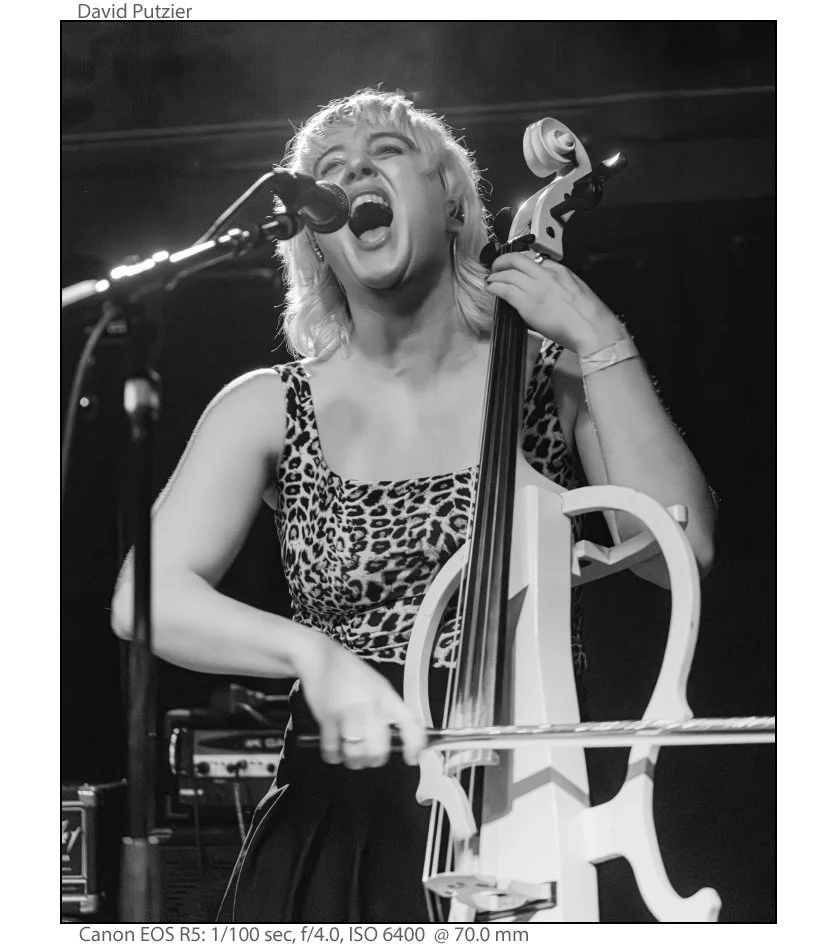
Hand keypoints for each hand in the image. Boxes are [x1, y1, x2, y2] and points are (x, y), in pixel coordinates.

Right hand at [296, 635, 425, 768]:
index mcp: (387, 696)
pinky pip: (332, 749)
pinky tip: (334, 751)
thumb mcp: (378, 685)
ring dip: (353, 761)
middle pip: (379, 749)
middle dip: (374, 760)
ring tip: (351, 757)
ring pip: (356, 754)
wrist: (321, 657)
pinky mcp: (327, 718)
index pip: (410, 723)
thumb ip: (387, 708)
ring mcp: (349, 712)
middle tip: (369, 758)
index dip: (415, 745)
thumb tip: (395, 736)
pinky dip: (333, 756)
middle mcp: (371, 705)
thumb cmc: (350, 672)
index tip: (412, 758)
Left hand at [486, 251, 629, 354]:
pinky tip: (491, 289)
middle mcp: (546, 275)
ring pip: (507, 274)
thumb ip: (561, 284)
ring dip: (496, 276)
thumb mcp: (578, 288)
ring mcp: (535, 288)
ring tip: (490, 280)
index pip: (534, 259)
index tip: (514, 266)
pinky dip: (495, 287)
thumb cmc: (590, 315)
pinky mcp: (527, 304)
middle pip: (517, 260)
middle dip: (502, 261)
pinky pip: (505, 290)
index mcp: (560, 270)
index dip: (520, 262)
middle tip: (495, 266)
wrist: (592, 328)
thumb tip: (548, 289)